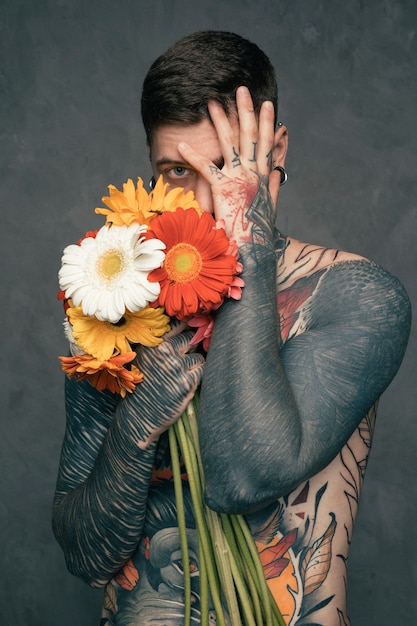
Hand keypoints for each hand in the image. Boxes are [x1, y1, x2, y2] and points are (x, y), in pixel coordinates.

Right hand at [122, 331, 203, 448]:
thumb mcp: (144, 358)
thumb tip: (187, 327)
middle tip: (181, 361)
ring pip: (198, 356)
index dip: (186, 327)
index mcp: (153, 343)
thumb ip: (161, 343)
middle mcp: (165, 352)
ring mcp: (177, 367)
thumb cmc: (143, 385)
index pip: (178, 324)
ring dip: (194, 365)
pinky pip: (202, 370)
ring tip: (180, 375)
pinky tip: (185, 383)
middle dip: (190, 348)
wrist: (138, 415)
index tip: (189, 331)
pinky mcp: (187, 383)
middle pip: (191, 338)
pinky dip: (197, 376)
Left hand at [177, 86, 284, 242]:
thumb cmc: (260, 231)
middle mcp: (253, 174)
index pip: (267, 144)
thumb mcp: (270, 206)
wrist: (255, 250)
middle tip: (242, 89)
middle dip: (246, 111)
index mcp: (264, 177)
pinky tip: (181, 144)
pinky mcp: (224, 190)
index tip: (267, 104)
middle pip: (250, 136)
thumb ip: (274, 187)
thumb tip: (278, 173)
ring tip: (212, 102)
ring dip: (221, 121)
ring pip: (229, 144)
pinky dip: (192, 157)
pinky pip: (206, 169)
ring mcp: (239, 180)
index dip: (267, 123)